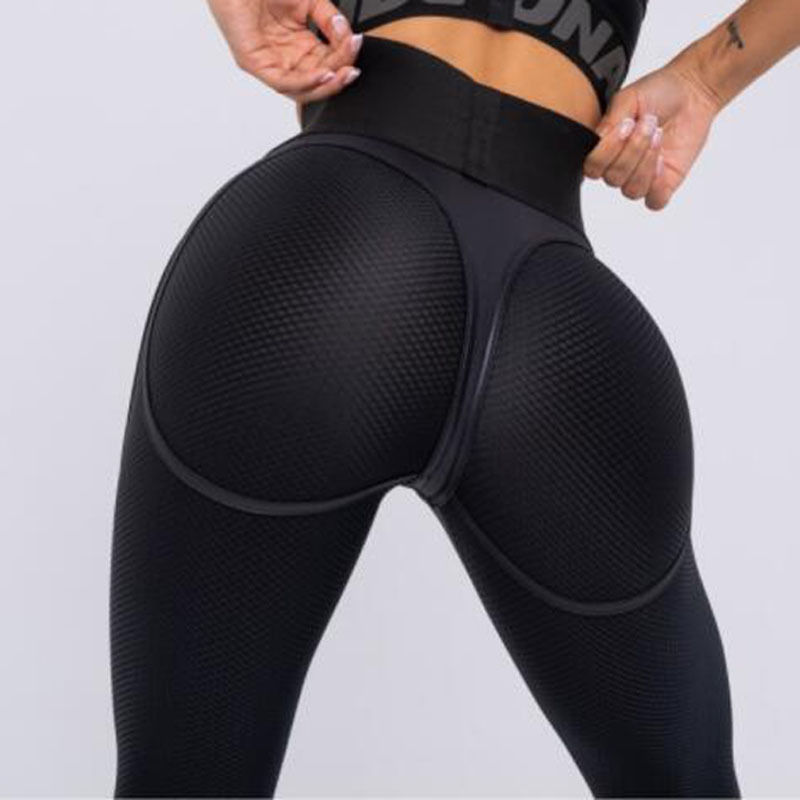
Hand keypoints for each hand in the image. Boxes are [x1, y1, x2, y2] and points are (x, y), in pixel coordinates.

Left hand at [207, 0, 363, 103]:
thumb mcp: (309, 1)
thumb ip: (329, 20)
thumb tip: (347, 36)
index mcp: (298, 46)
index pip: (327, 63)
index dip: (344, 59)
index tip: (356, 44)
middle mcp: (284, 58)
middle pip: (317, 81)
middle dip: (339, 78)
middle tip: (353, 68)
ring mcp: (269, 63)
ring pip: (301, 90)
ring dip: (326, 86)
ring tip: (342, 74)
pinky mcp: (254, 63)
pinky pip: (283, 83)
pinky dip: (305, 82)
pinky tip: (323, 74)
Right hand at [583, 61, 722, 209]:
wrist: (692, 92)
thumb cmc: (659, 93)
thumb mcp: (627, 99)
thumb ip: (608, 121)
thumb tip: (597, 141)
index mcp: (605, 150)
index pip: (592, 168)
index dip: (607, 151)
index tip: (625, 125)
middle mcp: (620, 167)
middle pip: (613, 179)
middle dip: (633, 150)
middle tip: (648, 124)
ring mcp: (641, 178)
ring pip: (631, 190)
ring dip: (646, 162)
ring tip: (658, 136)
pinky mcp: (664, 185)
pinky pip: (654, 202)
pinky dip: (658, 185)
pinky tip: (664, 161)